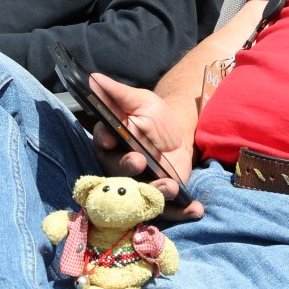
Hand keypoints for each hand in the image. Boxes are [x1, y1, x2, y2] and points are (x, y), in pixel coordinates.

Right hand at [87, 73, 202, 220]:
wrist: (178, 132)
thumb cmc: (152, 116)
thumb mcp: (139, 101)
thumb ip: (117, 93)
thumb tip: (93, 77)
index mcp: (112, 141)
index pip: (101, 142)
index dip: (104, 140)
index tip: (110, 136)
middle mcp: (121, 166)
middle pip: (117, 171)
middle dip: (126, 167)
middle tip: (137, 160)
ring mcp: (140, 183)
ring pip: (140, 193)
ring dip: (154, 192)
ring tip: (170, 185)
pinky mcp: (160, 194)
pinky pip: (167, 208)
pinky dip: (181, 211)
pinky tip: (196, 209)